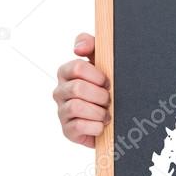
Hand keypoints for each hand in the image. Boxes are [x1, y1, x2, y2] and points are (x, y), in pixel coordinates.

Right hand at [52, 32, 110, 147]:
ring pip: (76, 107)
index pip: (76, 67)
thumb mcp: (102, 60)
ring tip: (107, 113)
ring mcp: (62, 111)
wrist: (115, 116)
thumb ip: (90, 44)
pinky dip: (95, 126)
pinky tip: (101, 125)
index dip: (96, 75)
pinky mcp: (67, 131)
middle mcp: (60, 91)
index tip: (107, 81)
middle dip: (99, 95)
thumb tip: (77, 48)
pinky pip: (78, 126)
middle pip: (77, 88)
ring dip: (98, 111)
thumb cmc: (107, 85)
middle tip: (109, 99)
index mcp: (66, 72)